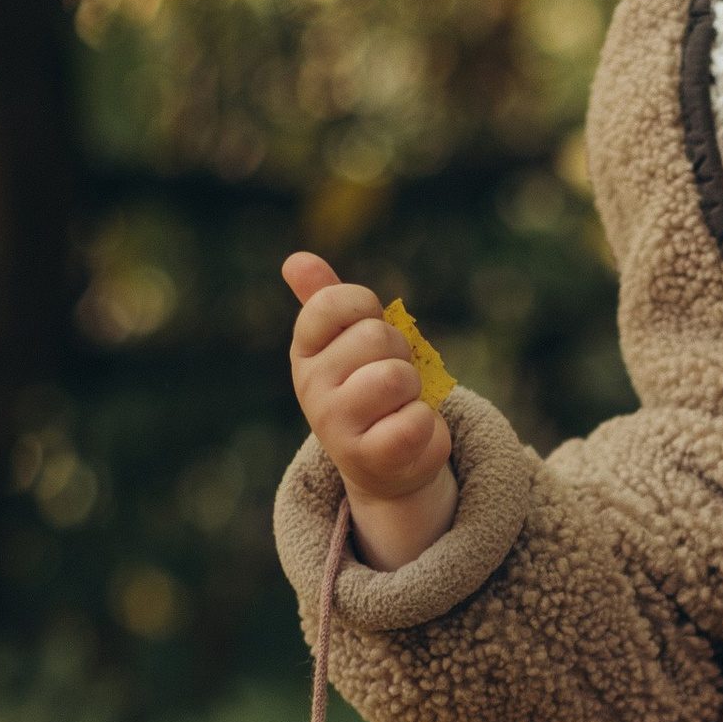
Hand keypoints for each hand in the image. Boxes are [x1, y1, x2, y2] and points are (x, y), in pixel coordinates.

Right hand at [283, 251, 458, 569]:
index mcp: (306, 349)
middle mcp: (311, 386)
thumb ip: (326, 299)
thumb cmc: (369, 387)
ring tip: (399, 405)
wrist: (384, 461)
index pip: (334, 301)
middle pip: (376, 336)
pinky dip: (426, 424)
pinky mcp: (369, 458)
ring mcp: (335, 425)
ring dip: (414, 389)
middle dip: (400, 353)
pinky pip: (416, 421)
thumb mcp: (346, 342)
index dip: (366, 309)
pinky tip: (409, 433)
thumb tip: (296, 260)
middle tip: (392, 378)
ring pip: (396, 377)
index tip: (369, 329)